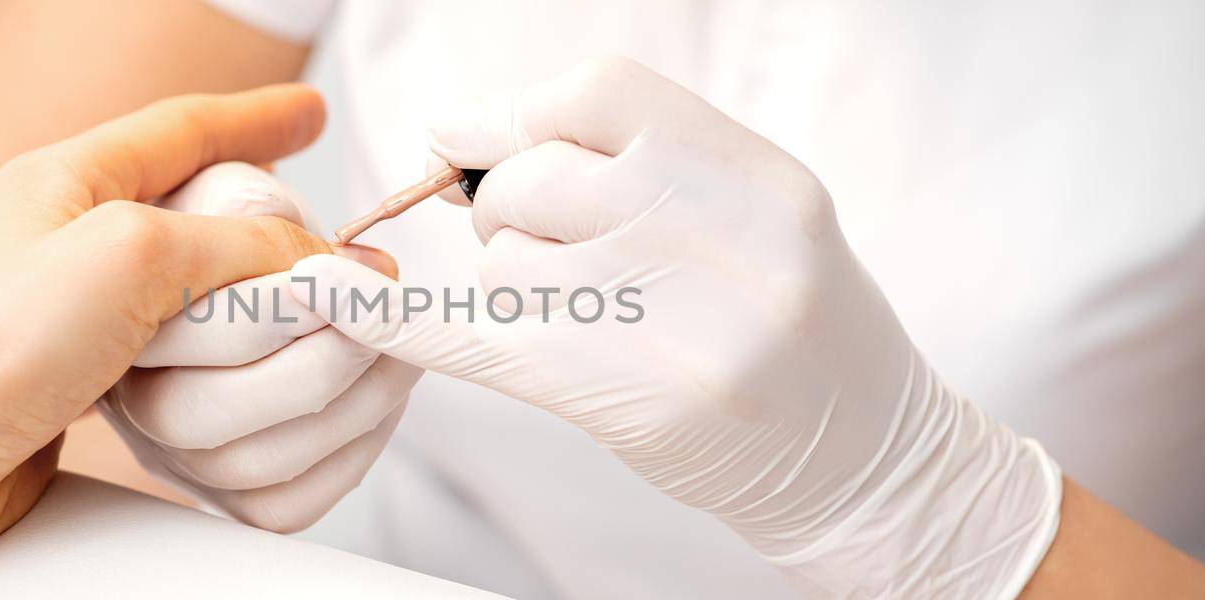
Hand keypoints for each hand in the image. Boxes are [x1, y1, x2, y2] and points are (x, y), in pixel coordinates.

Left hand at [0, 84, 337, 596]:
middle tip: (333, 277)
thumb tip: (325, 262)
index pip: (186, 129)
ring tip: (279, 355)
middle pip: (213, 226)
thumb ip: (237, 241)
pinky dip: (220, 390)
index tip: (310, 112)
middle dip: (277, 252)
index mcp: (73, 183)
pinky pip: (184, 378)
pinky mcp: (88, 396)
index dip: (258, 117)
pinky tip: (229, 401)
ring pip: (206, 309)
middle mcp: (77, 247)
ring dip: (250, 337)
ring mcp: (81, 324)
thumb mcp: (124, 256)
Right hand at [98, 161, 419, 531]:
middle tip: (385, 313)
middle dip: (316, 362)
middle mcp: (130, 401)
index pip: (180, 326)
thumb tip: (340, 261)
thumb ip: (256, 205)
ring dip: (352, 405)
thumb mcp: (224, 190)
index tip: (344, 268)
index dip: (276, 302)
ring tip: (401, 347)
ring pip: (254, 465)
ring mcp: (177, 459)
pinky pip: (290, 503)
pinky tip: (382, 396)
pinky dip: (353, 453)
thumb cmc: (227, 230)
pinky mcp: (231, 499)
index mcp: (111, 318)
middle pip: (202, 413)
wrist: (232, 277)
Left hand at [289, 58, 1061, 597]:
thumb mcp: (755, 216)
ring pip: (508, 263)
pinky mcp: (619, 397)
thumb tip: (464, 137)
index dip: (516, 110)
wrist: (863, 460)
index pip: (599, 94)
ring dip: (514, 282)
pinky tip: (341, 302)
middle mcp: (719, 237)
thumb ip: (641, 165)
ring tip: (577, 312)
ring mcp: (671, 321)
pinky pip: (475, 337)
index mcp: (757, 177)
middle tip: (528, 237)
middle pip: (537, 178)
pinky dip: (399, 319)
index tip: (466, 134)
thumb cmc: (793, 326)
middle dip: (506, 203)